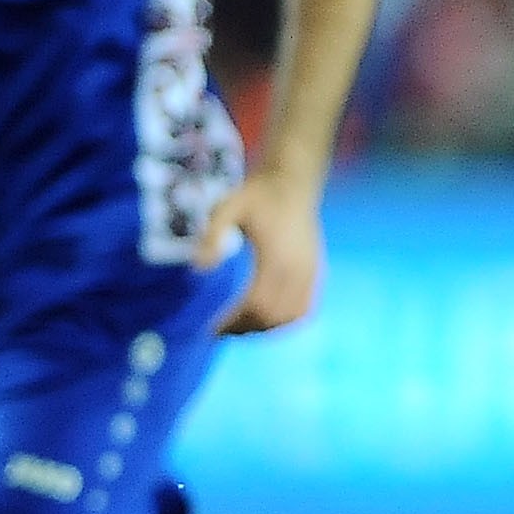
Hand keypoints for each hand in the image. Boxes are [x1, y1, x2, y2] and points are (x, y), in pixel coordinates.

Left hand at [201, 170, 322, 334]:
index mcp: (276, 257)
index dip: (234, 321)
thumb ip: (212, 234)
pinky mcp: (315, 272)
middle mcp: (298, 269)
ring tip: (240, 329)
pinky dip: (286, 321)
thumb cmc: (258, 194)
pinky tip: (266, 321)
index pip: (256, 304)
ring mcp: (310, 272)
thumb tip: (198, 268)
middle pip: (272, 316)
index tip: (213, 328)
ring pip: (290, 317)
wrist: (293, 182)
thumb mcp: (228, 206)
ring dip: (265, 328)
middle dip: (246, 329)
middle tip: (221, 331)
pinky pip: (304, 308)